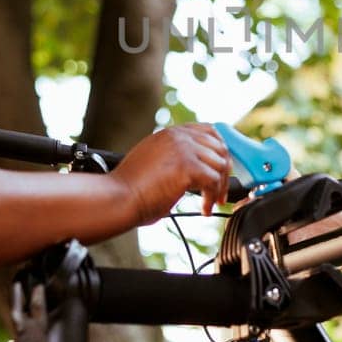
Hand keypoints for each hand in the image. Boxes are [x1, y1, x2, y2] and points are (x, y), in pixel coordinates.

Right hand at [111, 123, 231, 222]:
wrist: (117, 198)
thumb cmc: (130, 188)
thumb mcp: (154, 162)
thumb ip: (174, 157)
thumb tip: (197, 170)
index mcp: (170, 133)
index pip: (209, 131)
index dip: (220, 152)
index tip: (222, 171)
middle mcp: (178, 136)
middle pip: (220, 148)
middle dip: (224, 173)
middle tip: (221, 193)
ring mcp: (184, 148)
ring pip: (219, 166)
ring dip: (219, 188)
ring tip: (210, 204)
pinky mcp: (188, 166)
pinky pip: (214, 181)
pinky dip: (212, 198)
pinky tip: (204, 210)